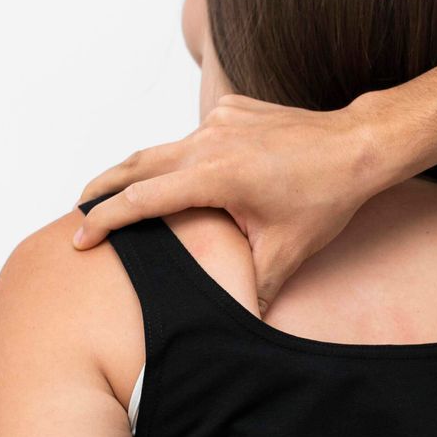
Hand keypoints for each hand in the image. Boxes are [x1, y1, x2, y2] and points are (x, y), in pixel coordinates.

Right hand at [73, 92, 390, 313]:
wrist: (360, 146)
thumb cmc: (326, 198)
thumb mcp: (286, 253)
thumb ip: (251, 289)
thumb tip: (236, 327)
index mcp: (214, 175)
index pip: (140, 200)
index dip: (103, 221)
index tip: (78, 238)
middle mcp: (210, 141)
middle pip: (136, 164)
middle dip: (101, 188)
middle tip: (76, 212)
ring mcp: (221, 120)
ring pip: (165, 147)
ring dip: (140, 171)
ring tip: (117, 196)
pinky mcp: (233, 109)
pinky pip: (196, 134)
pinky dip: (182, 156)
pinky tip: (184, 176)